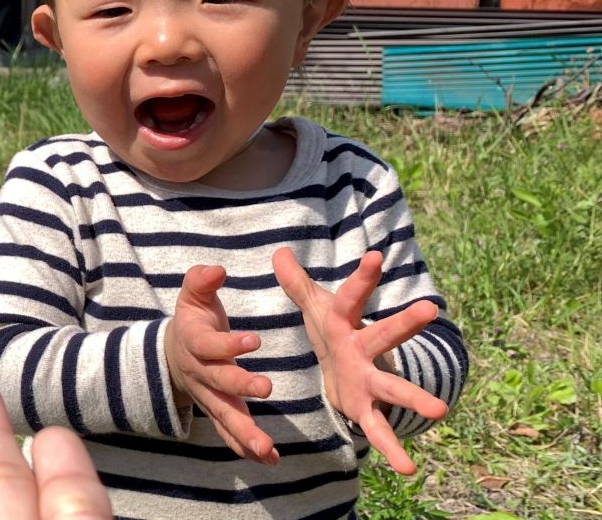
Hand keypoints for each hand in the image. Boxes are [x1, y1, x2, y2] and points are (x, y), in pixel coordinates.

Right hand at [164, 265, 276, 464]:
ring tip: (266, 447)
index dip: (229, 343)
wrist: (172, 351)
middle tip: (266, 388)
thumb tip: (216, 270)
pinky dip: (246, 447)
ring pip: (224, 416)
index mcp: (194, 342)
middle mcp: (200, 373)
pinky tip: (269, 459)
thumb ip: (202, 280)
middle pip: (218, 382)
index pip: (209, 345)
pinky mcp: (217, 411)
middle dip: (241, 386)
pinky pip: (229, 432)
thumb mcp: (192, 293)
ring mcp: (207, 396)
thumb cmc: (192, 318)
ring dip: (245, 432)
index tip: (254, 340)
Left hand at [273, 247, 448, 474]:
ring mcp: (369, 380)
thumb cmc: (333, 333)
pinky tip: (407, 469)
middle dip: (404, 323)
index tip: (375, 255)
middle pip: (384, 335)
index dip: (363, 276)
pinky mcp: (366, 408)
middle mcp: (363, 350)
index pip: (352, 296)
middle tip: (431, 308)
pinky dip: (391, 448)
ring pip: (392, 387)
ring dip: (414, 397)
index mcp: (345, 323)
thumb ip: (296, 283)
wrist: (344, 372)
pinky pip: (379, 430)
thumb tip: (280, 251)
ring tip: (441, 409)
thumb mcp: (313, 307)